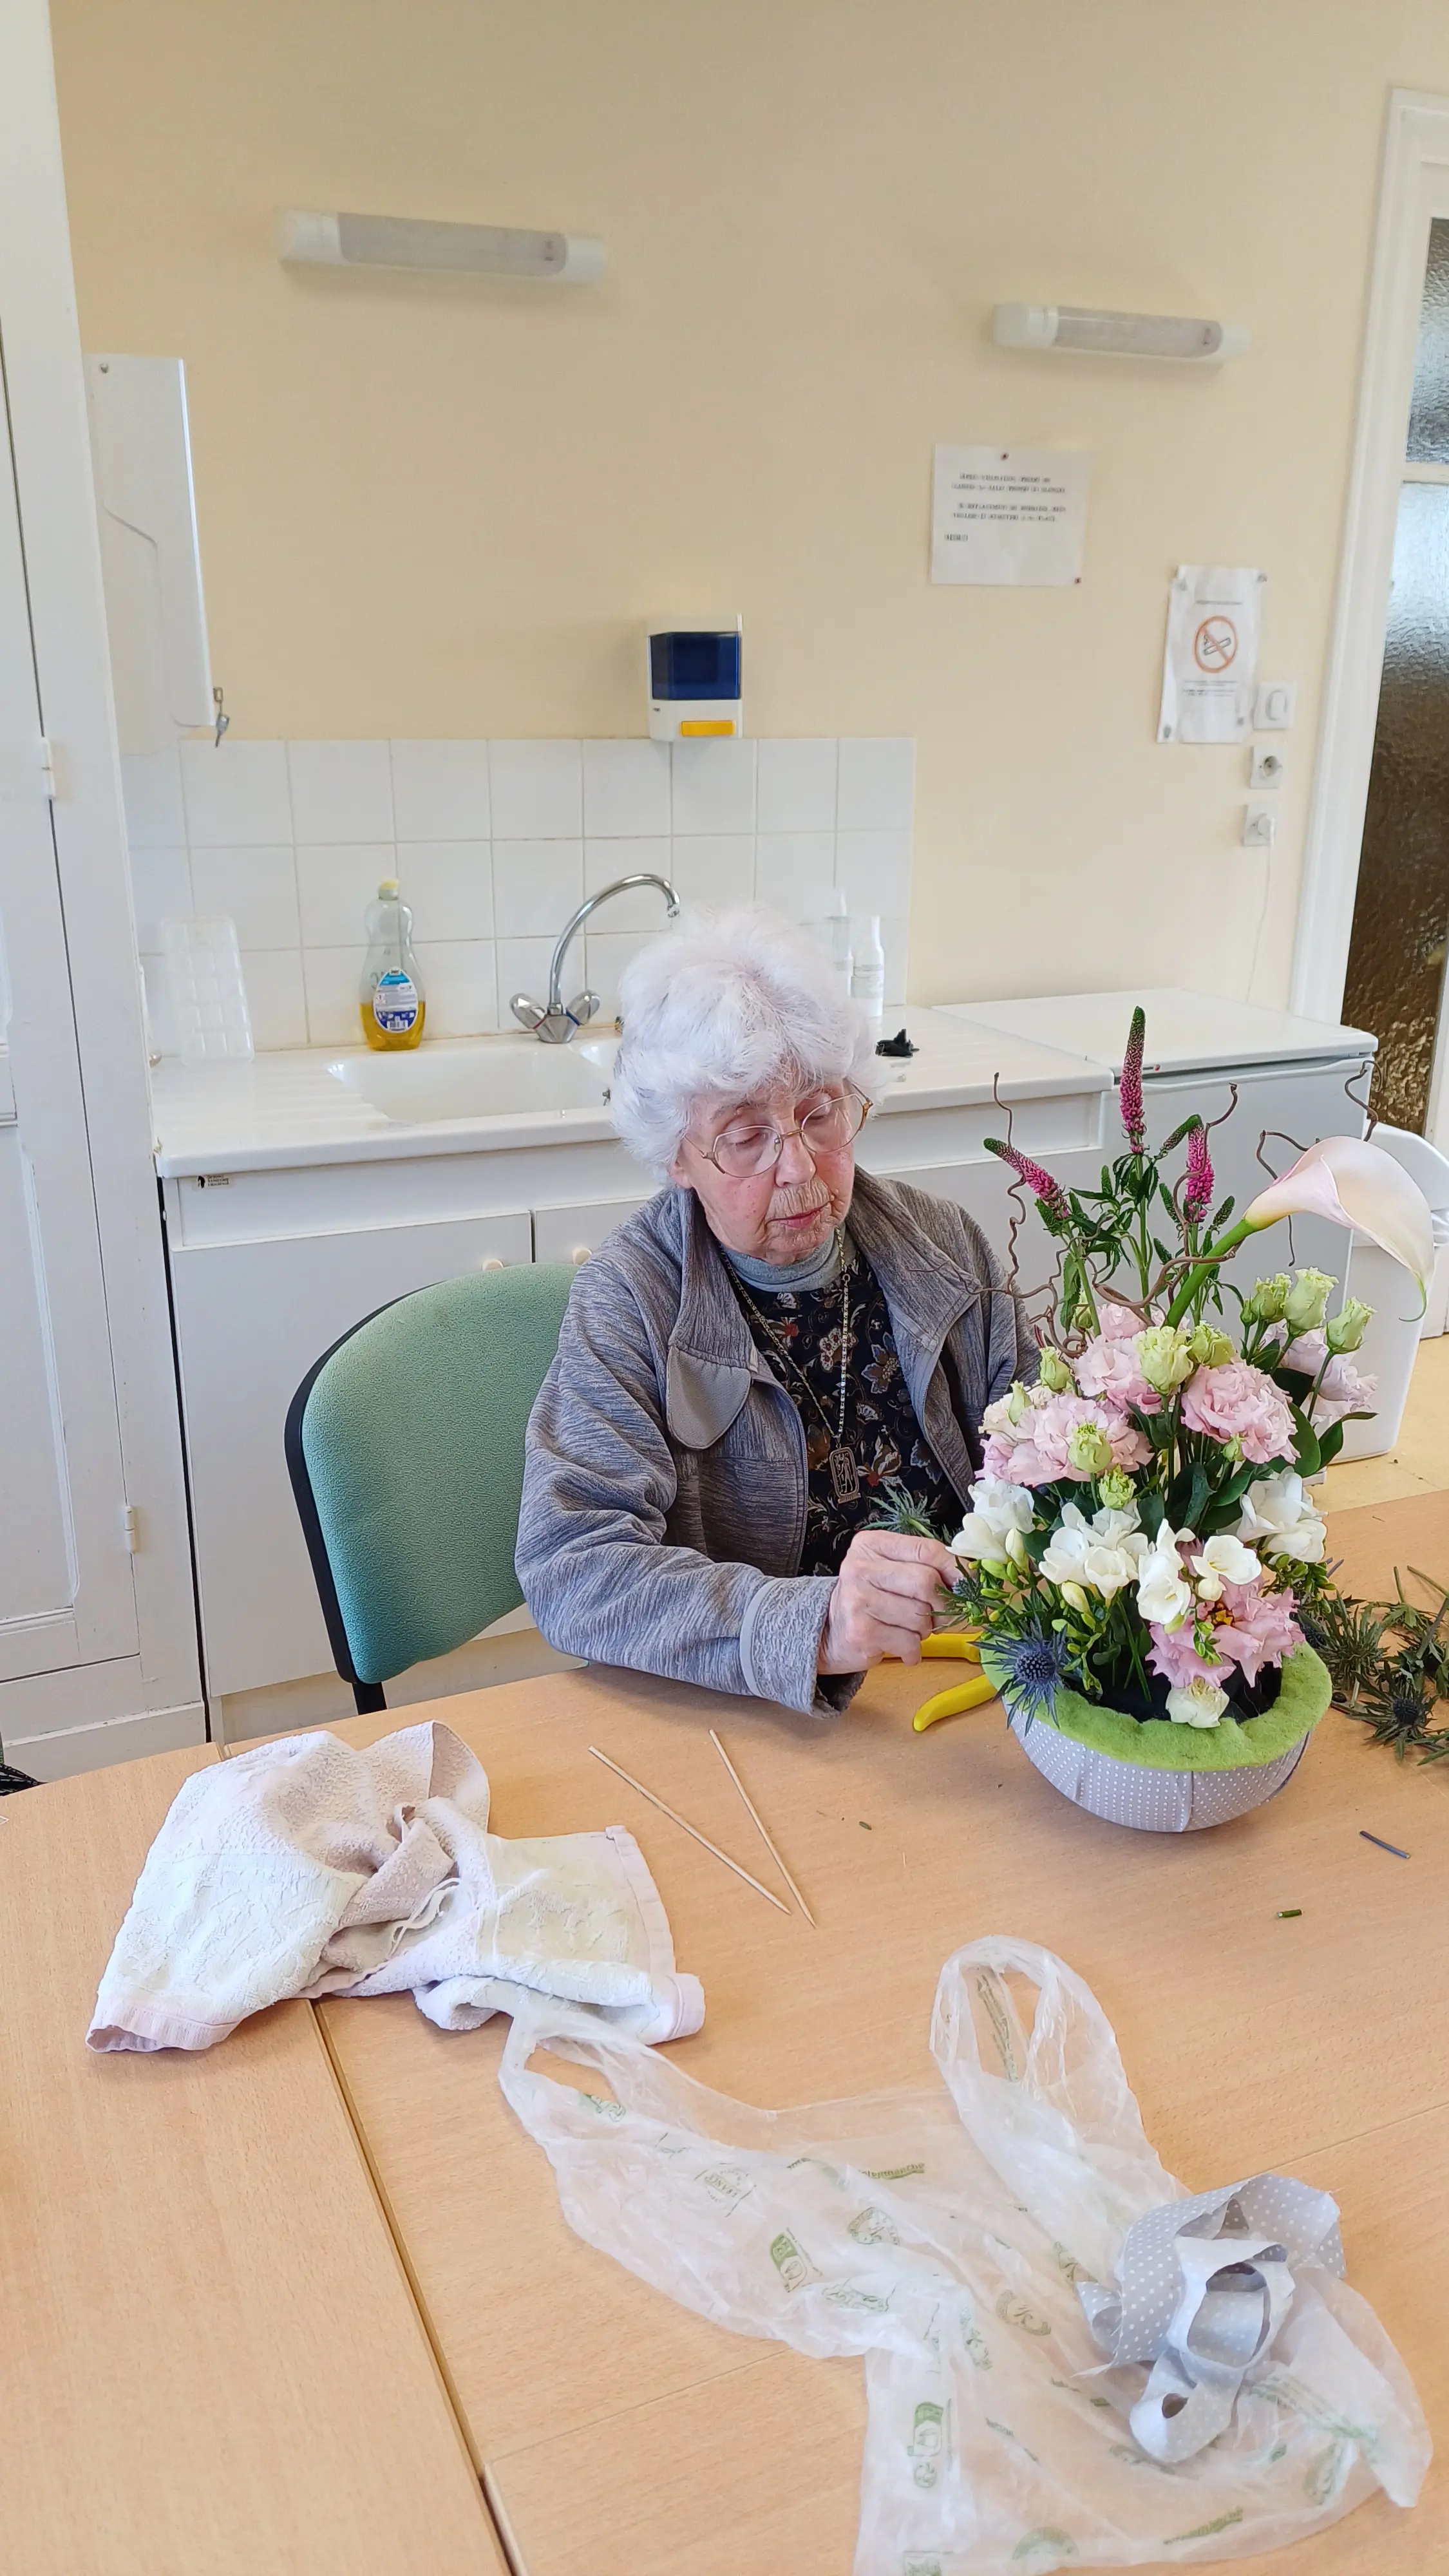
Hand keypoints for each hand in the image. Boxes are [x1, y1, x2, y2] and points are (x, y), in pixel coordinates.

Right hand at [817, 1529, 961, 1673]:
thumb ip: (924, 1566)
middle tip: (939, 1615)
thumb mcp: (891, 1570)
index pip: (926, 1549)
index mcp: (871, 1544)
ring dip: (926, 1630)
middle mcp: (860, 1568)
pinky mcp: (861, 1632)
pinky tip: (902, 1646)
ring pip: (920, 1615)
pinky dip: (914, 1650)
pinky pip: (909, 1642)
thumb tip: (971, 1577)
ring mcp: (858, 1600)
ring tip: (912, 1630)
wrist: (829, 1630)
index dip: (955, 1569)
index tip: (967, 1584)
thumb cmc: (870, 1598)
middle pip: (925, 1582)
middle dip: (942, 1604)